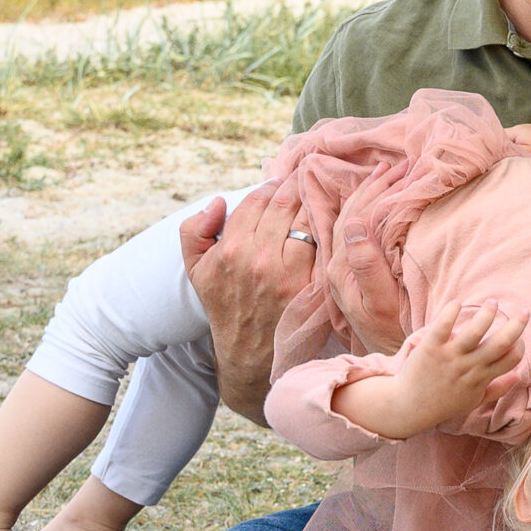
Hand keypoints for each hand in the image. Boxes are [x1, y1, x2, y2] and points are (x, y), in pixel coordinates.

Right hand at [179, 184, 312, 424]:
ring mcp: (290, 276)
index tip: (283, 179)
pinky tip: (337, 222)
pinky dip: (332, 231)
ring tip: (323, 195)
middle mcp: (261, 260)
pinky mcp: (314, 289)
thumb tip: (218, 202)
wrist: (249, 354)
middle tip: (309, 177)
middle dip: (298, 186)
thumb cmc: (224, 304)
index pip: (258, 200)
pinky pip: (327, 248)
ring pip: (310, 221)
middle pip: (286, 205)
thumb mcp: (196, 270)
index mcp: (231, 250)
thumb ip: (194, 231)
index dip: (272, 185)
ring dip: (317, 204)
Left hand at [325, 159, 412, 355]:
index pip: (353, 215)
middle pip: (345, 213)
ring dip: (364, 193)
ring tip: (384, 173)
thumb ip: (367, 265)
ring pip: (344, 219)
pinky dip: (361, 209)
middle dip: (370, 185)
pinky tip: (371, 200)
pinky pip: (348, 232)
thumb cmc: (392, 335)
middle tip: (396, 165)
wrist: (386, 368)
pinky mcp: (347, 276)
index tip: (398, 169)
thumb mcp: (381, 304)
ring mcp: (339, 271)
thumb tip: (354, 222)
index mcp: (340, 270)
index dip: (374, 189)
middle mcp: (333, 267)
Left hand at [358, 299, 526, 439]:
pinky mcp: (430, 348)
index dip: (520, 346)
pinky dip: (451, 312)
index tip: (519, 336)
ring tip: (493, 303)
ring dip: (487, 315)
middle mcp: (469, 366)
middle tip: (525, 312)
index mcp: (482, 378)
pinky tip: (457, 304)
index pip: (511, 359)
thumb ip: (498, 388)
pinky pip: (443, 326)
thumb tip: (518, 376)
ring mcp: (450, 356)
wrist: (409, 407)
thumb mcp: (474, 401)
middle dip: (516, 326)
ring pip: (475, 331)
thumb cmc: (443, 404)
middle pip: (500, 343)